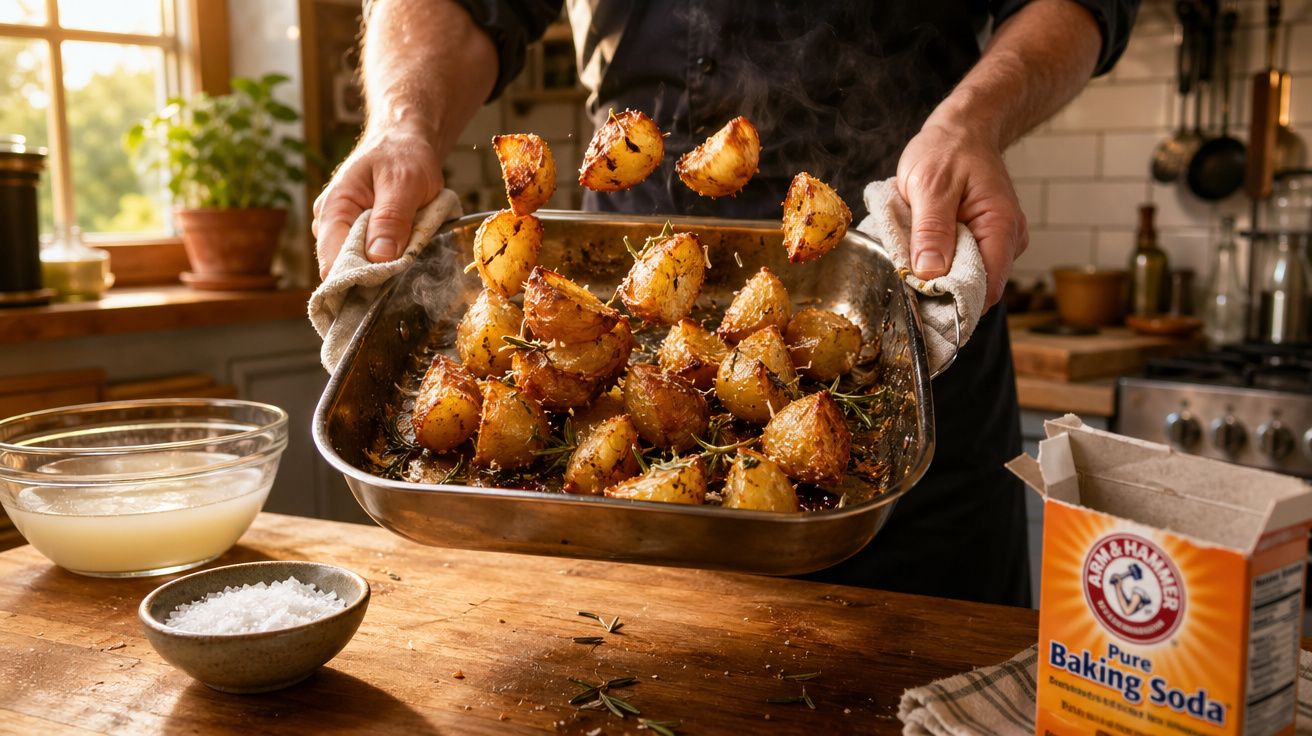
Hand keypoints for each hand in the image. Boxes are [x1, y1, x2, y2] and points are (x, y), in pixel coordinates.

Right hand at [312, 127, 443, 278]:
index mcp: (333, 209)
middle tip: (407, 266)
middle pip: (346, 269)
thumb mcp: (403, 182)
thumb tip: (379, 258)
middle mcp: (331, 224)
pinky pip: (373, 258)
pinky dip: (391, 258)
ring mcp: (344, 231)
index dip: (358, 279)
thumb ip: (391, 219)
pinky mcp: (361, 235)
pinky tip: (406, 249)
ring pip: (362, 266)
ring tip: (409, 251)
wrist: (405, 141)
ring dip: (386, 266)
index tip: (387, 282)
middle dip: (376, 274)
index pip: (332, 262)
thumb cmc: (401, 154)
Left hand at [895, 120, 1027, 308]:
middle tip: (906, 278)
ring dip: (938, 275)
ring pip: (966, 278)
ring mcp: (997, 241)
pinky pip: (961, 264)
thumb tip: (929, 273)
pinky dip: (940, 262)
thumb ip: (931, 230)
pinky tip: (923, 248)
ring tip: (913, 255)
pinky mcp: (983, 240)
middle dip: (941, 291)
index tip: (920, 304)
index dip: (954, 303)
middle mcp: (1008, 239)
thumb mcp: (930, 185)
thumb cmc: (947, 150)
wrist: (961, 130)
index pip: (987, 288)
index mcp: (1001, 226)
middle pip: (976, 289)